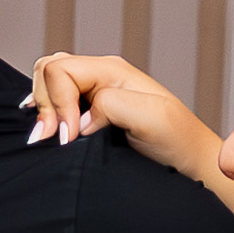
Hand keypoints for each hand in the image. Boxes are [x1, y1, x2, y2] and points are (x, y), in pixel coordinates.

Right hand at [23, 51, 233, 195]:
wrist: (190, 163)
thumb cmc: (178, 141)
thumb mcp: (150, 117)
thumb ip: (111, 105)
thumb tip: (79, 119)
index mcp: (111, 70)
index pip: (59, 70)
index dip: (57, 104)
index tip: (70, 138)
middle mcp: (99, 76)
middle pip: (48, 70)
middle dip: (44, 103)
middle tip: (55, 139)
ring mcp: (93, 92)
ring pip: (47, 82)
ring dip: (43, 109)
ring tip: (51, 138)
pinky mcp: (89, 112)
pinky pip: (55, 101)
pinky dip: (46, 114)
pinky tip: (50, 132)